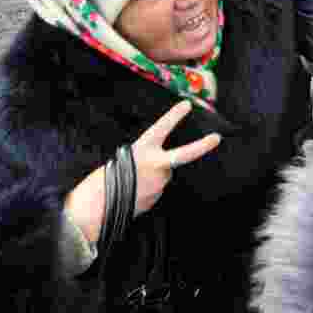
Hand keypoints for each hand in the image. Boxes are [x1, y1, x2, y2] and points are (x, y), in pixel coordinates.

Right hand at [64, 101, 220, 243]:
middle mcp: (154, 164)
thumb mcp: (124, 159)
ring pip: (163, 175)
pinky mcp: (157, 197)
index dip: (174, 116)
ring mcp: (158, 182)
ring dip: (152, 177)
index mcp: (141, 150)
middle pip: (184, 154)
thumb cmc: (104, 180)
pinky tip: (133, 193)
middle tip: (217, 138)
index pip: (161, 128)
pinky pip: (156, 189)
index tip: (187, 105)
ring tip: (131, 183)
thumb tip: (162, 167)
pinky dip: (147, 189)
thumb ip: (146, 159)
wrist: (95, 207)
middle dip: (202, 146)